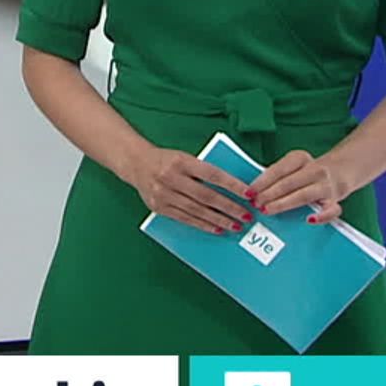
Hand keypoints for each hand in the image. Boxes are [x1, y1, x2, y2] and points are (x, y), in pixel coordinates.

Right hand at [127, 146, 256, 235]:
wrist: (136, 163)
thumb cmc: (166, 160)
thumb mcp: (184, 157)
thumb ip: (203, 170)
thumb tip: (233, 188)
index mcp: (181, 161)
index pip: (212, 174)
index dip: (232, 185)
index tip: (249, 194)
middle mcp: (171, 177)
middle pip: (206, 196)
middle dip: (229, 207)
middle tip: (246, 215)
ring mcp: (163, 194)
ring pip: (196, 210)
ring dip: (219, 220)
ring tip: (236, 225)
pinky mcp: (158, 207)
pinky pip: (184, 218)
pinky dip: (202, 225)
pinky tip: (216, 228)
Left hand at [249, 150, 346, 223]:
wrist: (342, 169)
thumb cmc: (308, 171)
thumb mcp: (293, 166)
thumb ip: (277, 176)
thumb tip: (254, 191)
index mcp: (300, 158)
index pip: (278, 169)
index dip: (262, 181)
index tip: (249, 192)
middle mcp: (314, 170)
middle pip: (288, 183)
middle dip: (268, 194)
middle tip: (255, 203)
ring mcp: (326, 185)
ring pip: (303, 195)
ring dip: (283, 204)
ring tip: (267, 210)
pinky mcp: (335, 200)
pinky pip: (331, 210)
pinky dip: (322, 215)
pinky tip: (310, 220)